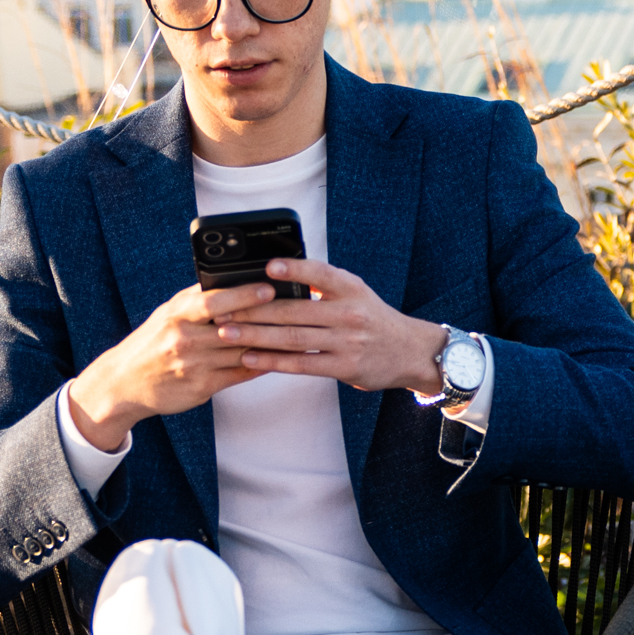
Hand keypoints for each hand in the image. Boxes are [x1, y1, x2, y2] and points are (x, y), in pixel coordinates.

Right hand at [64, 278, 279, 448]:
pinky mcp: (203, 387)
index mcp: (176, 315)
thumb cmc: (152, 341)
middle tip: (299, 309)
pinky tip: (283, 357)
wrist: (124, 383)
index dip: (243, 294)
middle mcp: (185, 339)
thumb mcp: (168, 313)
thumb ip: (197, 298)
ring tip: (301, 332)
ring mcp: (194, 365)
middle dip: (267, 319)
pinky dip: (263, 364)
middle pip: (234, 328)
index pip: (213, 301)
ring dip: (274, 344)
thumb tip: (232, 277)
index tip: (269, 286)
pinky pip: (241, 373)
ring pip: (243, 352)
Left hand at [219, 257, 453, 392]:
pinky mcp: (344, 367)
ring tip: (227, 334)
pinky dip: (273, 362)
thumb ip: (323, 284)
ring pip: (293, 339)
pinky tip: (250, 359)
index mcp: (351, 288)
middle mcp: (350, 314)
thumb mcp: (355, 292)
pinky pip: (302, 365)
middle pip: (295, 310)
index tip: (267, 267)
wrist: (409, 352)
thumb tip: (278, 272)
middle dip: (255, 310)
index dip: (294, 270)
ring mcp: (347, 343)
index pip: (320, 274)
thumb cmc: (373, 319)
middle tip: (223, 309)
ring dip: (256, 336)